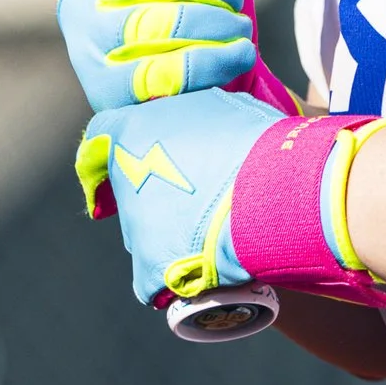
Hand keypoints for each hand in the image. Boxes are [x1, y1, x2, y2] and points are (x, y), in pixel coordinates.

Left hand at [75, 90, 385, 313]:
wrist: (281, 193)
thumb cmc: (261, 143)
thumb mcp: (224, 103)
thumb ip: (197, 108)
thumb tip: (203, 107)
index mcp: (134, 129)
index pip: (104, 133)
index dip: (124, 144)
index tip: (142, 153)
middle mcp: (124, 178)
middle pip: (130, 188)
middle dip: (157, 192)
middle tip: (199, 196)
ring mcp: (135, 227)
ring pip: (144, 234)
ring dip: (169, 234)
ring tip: (212, 234)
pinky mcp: (150, 271)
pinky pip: (154, 281)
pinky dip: (175, 280)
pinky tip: (205, 274)